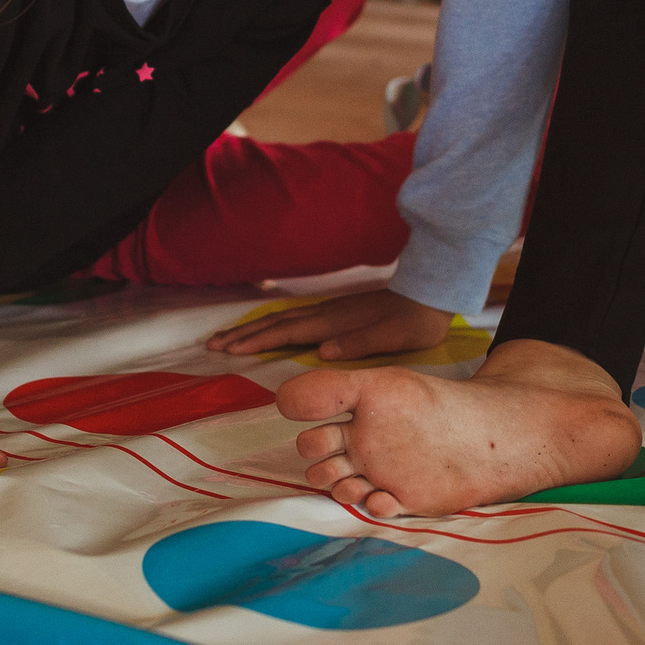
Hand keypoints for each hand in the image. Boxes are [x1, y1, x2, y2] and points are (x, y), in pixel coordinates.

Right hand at [205, 289, 451, 361]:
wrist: (432, 293)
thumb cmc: (413, 322)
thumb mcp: (391, 337)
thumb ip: (357, 343)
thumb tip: (321, 351)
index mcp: (334, 324)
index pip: (286, 333)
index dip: (255, 342)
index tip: (227, 351)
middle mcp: (327, 315)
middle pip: (276, 324)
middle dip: (244, 335)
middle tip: (212, 345)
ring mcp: (331, 311)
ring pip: (283, 320)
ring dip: (255, 329)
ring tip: (230, 337)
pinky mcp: (338, 312)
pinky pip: (295, 320)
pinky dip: (274, 325)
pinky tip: (270, 330)